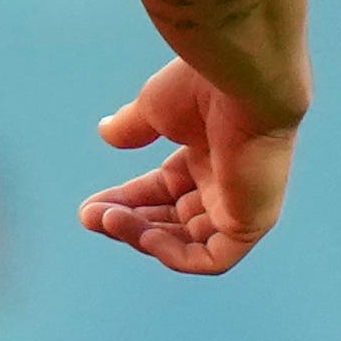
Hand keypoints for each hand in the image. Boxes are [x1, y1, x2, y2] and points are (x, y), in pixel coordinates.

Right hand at [79, 58, 298, 275]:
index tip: (90, 206)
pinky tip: (144, 236)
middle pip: (173, 218)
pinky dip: (175, 254)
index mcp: (208, 154)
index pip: (165, 190)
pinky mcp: (251, 222)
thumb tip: (106, 133)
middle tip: (89, 216)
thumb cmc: (201, 88)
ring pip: (188, 241)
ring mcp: (239, 204)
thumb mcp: (155, 109)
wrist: (240, 83)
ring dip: (142, 236)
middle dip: (129, 221)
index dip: (128, 200)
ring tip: (105, 221)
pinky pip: (213, 257)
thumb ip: (133, 127)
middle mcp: (225, 182)